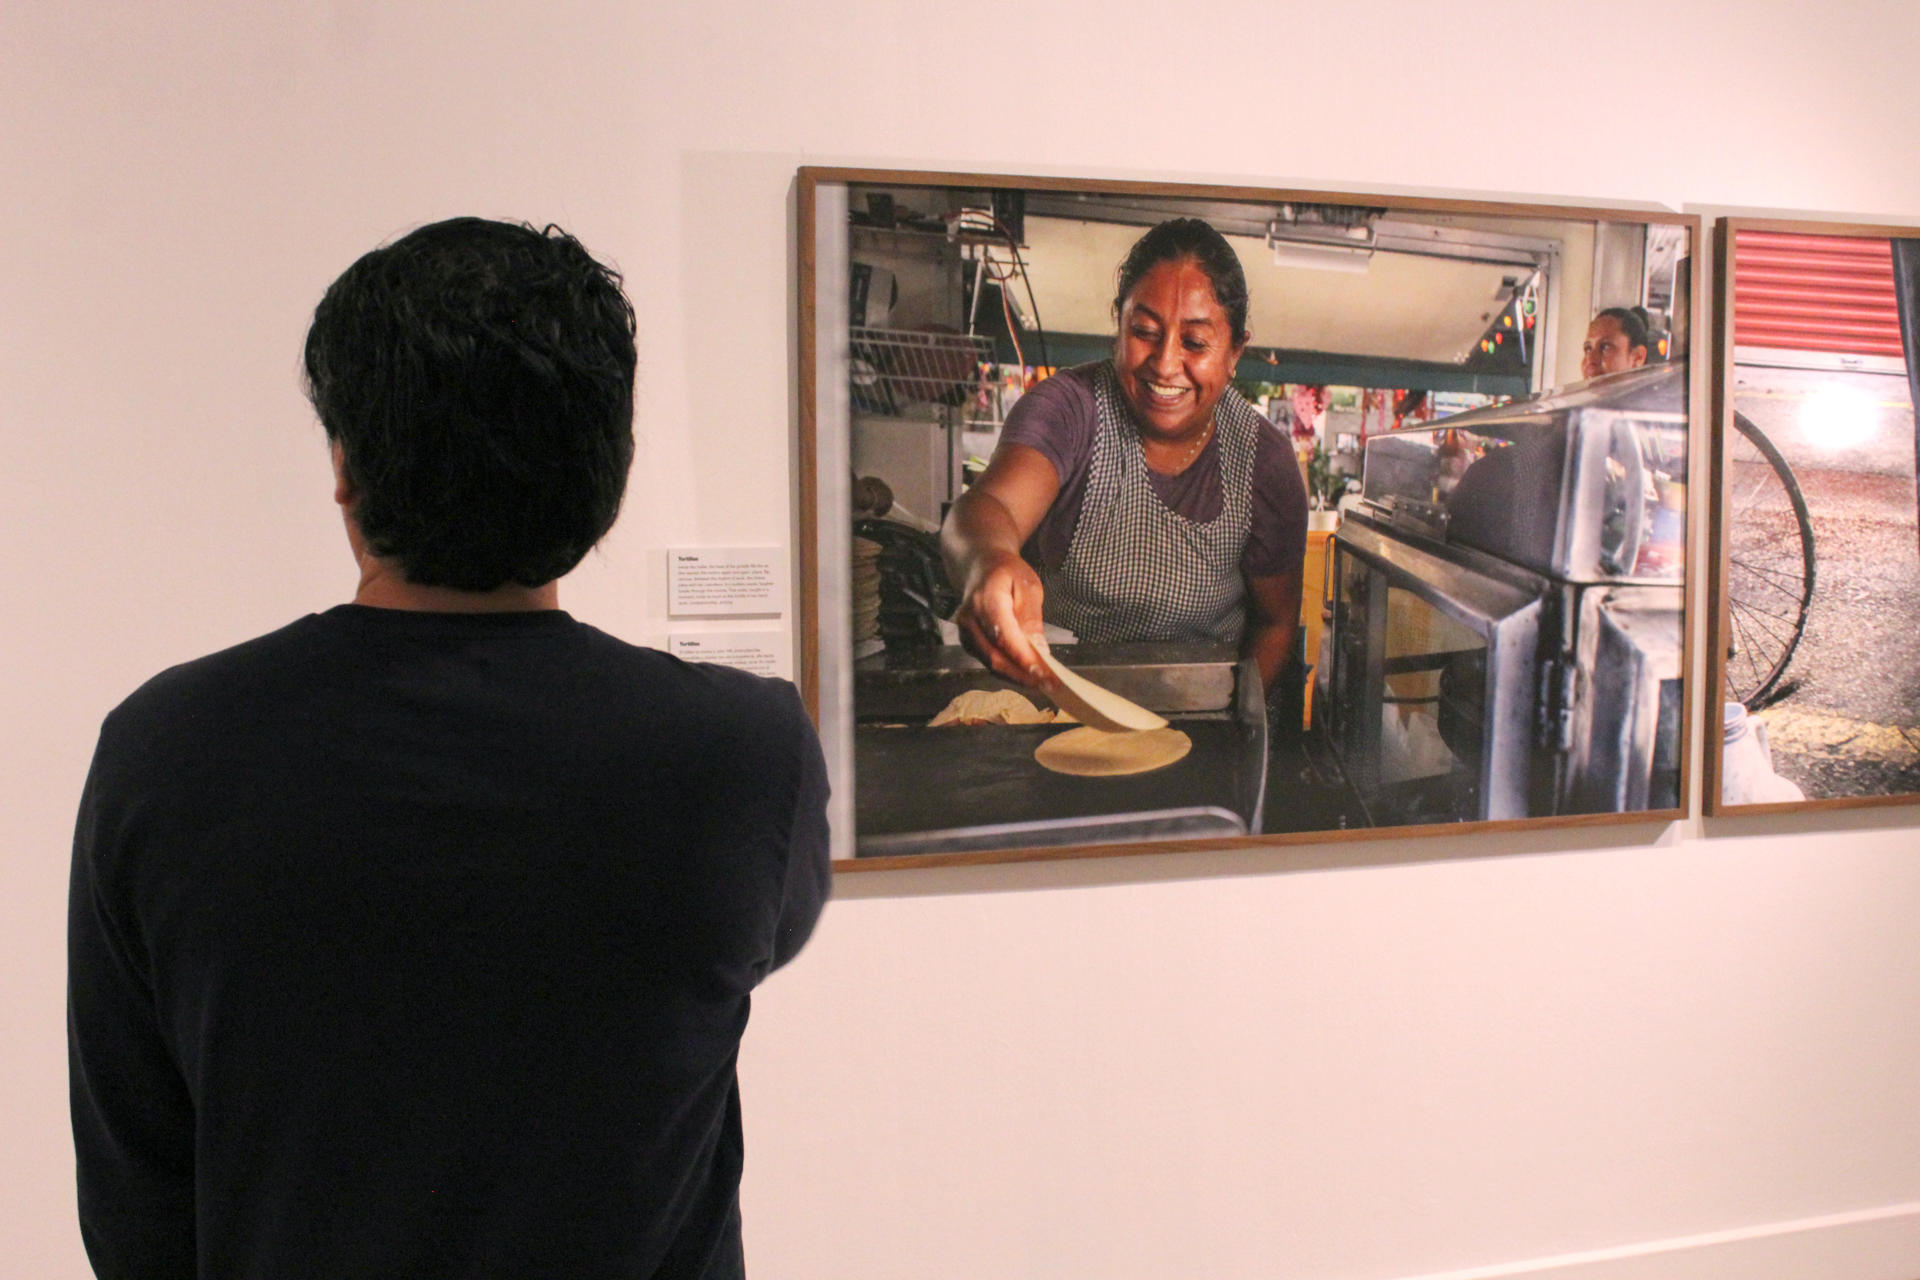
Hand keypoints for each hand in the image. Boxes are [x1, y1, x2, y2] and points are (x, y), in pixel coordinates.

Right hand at [952, 550, 1050, 687]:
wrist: (979, 566)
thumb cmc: (1006, 573)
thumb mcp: (1028, 585)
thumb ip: (1031, 616)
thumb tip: (1038, 648)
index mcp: (986, 599)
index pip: (1004, 636)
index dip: (1023, 658)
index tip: (1045, 673)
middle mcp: (969, 619)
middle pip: (995, 656)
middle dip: (1023, 675)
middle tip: (1050, 685)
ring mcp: (965, 632)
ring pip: (991, 664)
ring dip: (1017, 677)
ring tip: (1043, 684)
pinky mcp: (968, 642)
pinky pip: (988, 661)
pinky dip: (1009, 671)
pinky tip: (1027, 675)